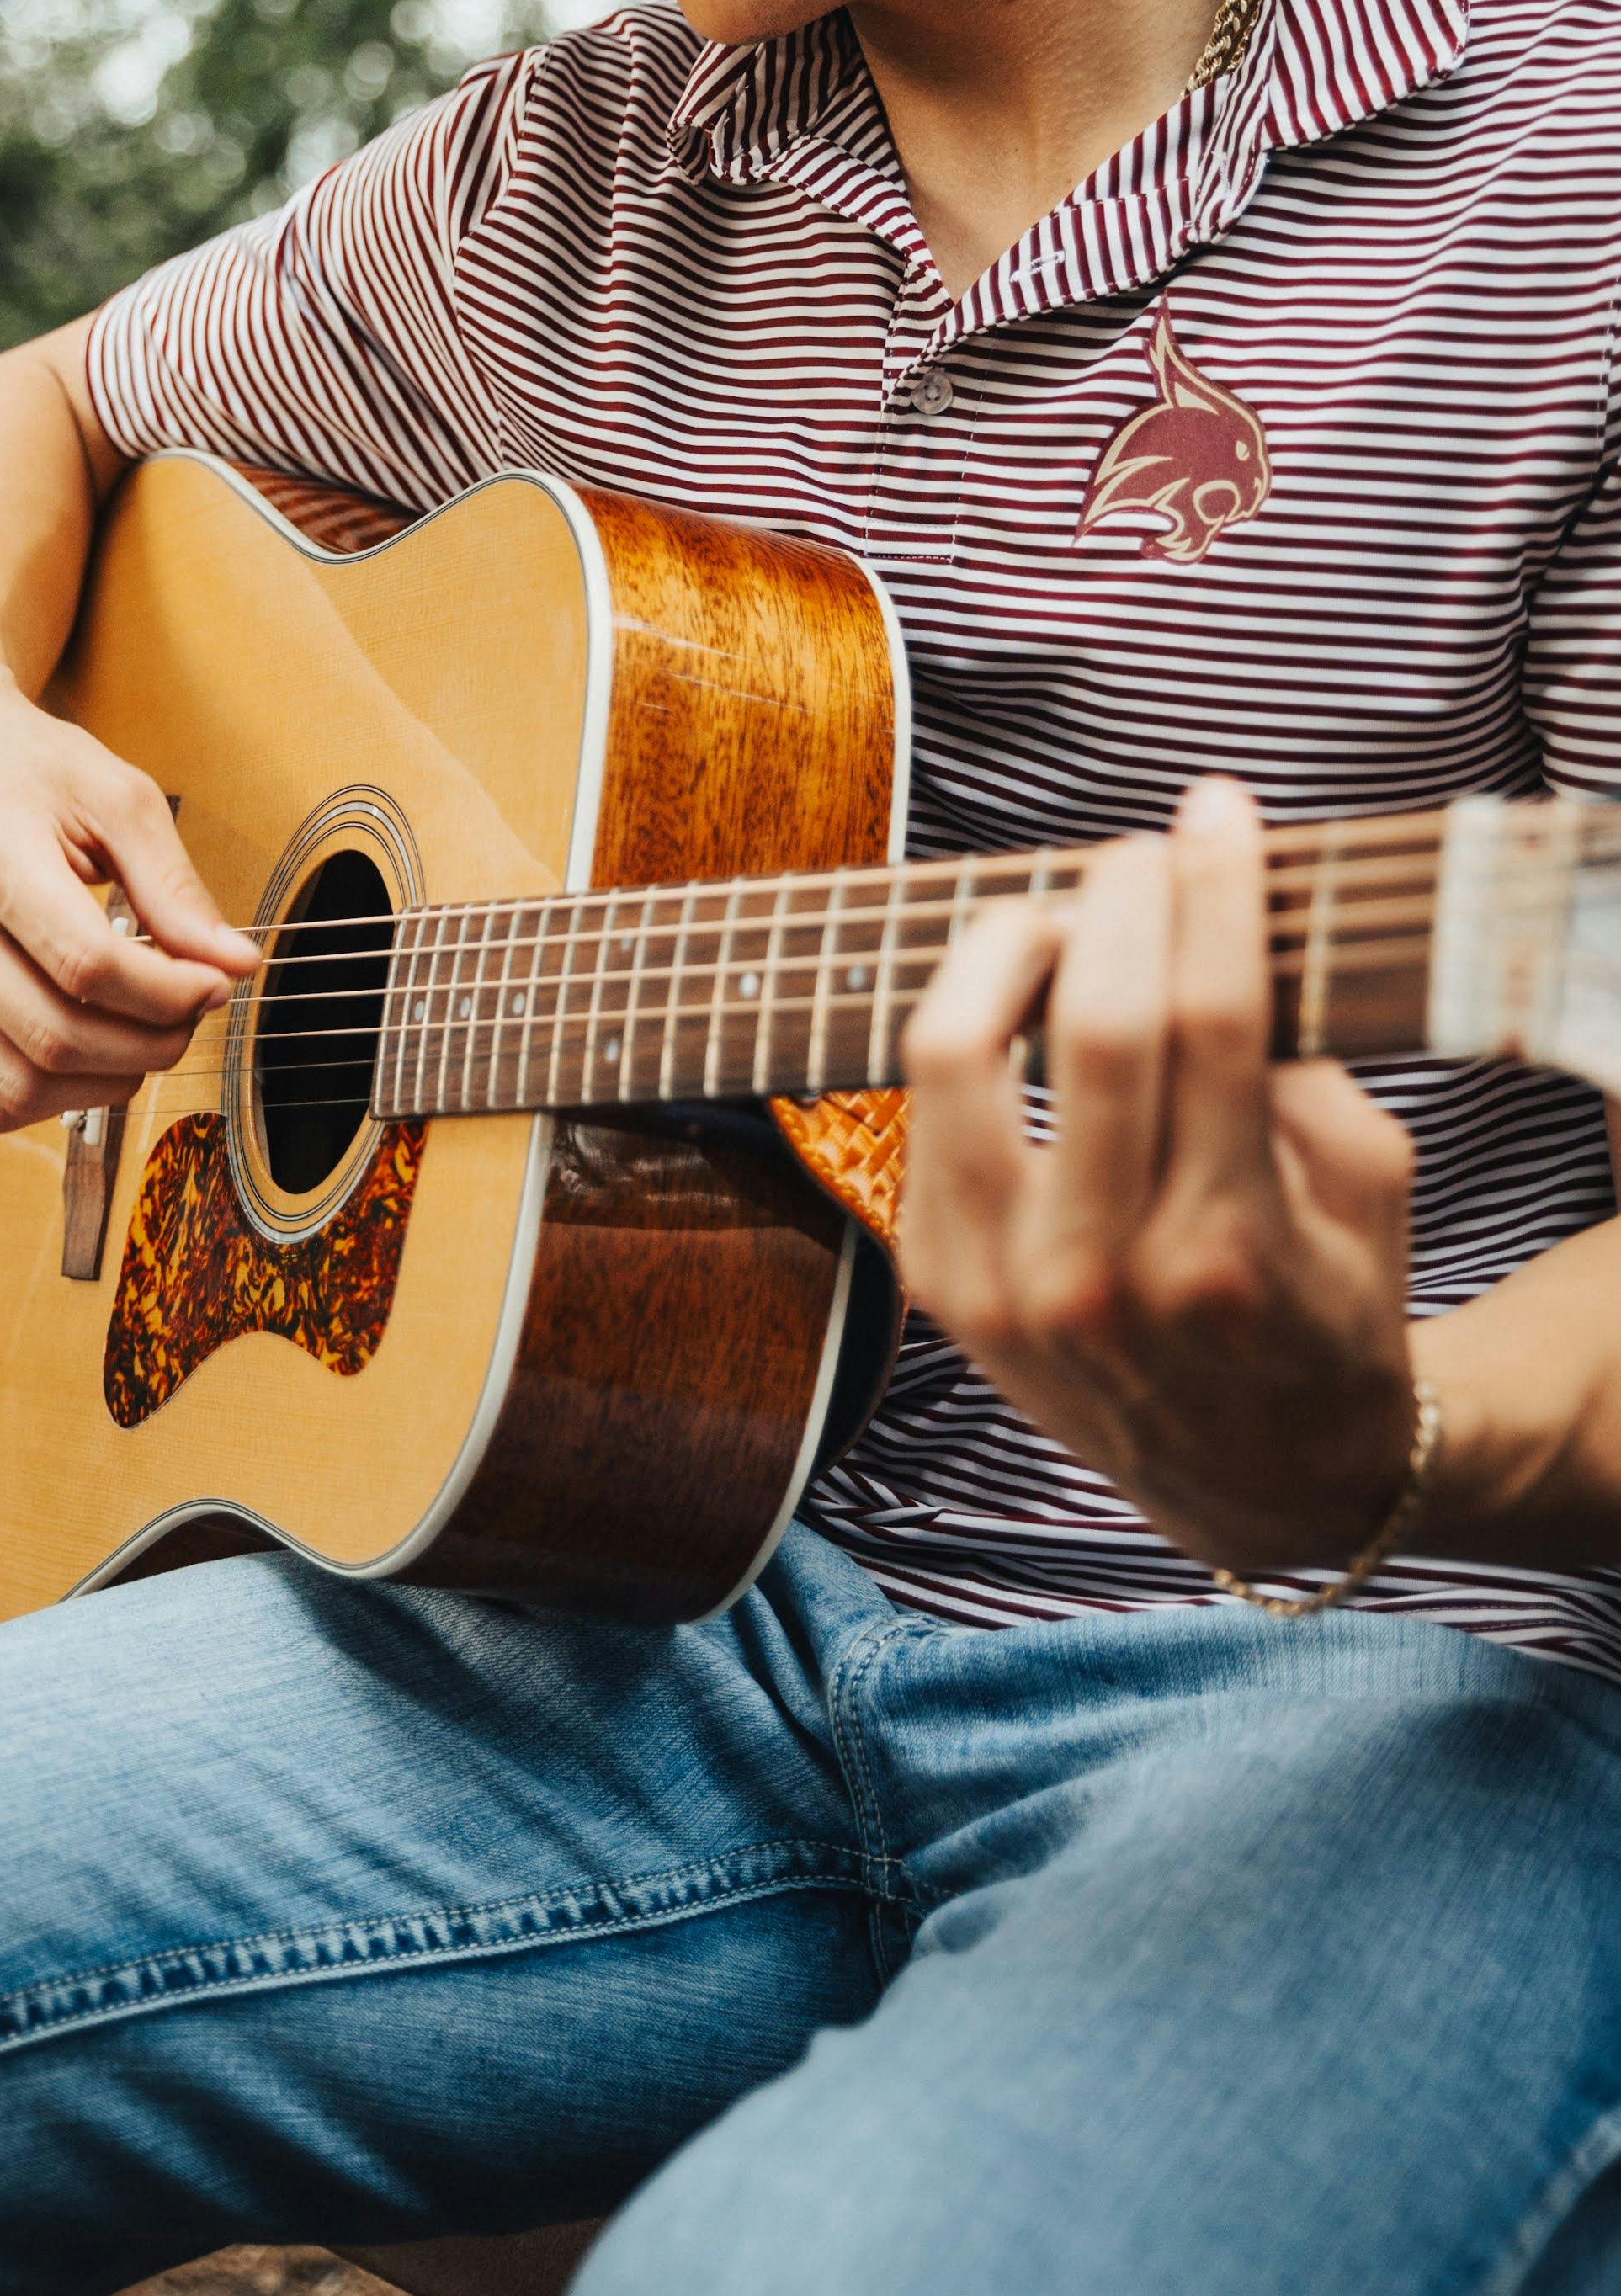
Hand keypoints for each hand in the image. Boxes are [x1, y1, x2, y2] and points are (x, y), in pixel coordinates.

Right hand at [0, 651, 257, 1134]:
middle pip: (55, 1036)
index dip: (168, 992)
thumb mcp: (118, 799)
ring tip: (147, 1032)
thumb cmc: (29, 773)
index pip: (86, 964)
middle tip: (192, 1010)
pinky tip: (95, 1051)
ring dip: (109, 1079)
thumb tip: (234, 965)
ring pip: (21, 1086)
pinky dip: (58, 1097)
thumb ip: (175, 887)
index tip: (214, 982)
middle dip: (150, 1042)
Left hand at [898, 777, 1418, 1577]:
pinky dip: (967, 1025)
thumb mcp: (1369, 1196)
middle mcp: (1104, 1278)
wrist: (1262, 1484)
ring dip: (1006, 944)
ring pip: (956, 1052)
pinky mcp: (937, 1288)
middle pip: (1092, 1022)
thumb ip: (1306, 1066)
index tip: (1218, 810)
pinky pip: (926, 1110)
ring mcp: (1003, 1290)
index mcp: (1229, 1254)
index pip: (1214, 1019)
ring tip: (1059, 911)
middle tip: (1145, 851)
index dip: (1214, 891)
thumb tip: (1214, 928)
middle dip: (1121, 899)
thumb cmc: (1329, 1314)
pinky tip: (1016, 992)